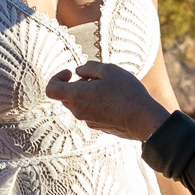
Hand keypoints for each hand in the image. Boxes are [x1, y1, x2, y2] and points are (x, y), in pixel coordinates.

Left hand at [47, 60, 170, 142]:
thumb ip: (88, 67)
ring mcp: (88, 121)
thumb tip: (78, 72)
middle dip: (75, 84)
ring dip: (87, 94)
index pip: (51, 89)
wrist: (144, 120)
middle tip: (95, 79)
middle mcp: (78, 111)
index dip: (57, 77)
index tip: (70, 73)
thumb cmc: (127, 93)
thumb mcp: (109, 70)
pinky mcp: (98, 126)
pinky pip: (90, 112)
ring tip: (108, 88)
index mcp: (77, 96)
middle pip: (65, 96)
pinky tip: (114, 100)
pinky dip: (96, 103)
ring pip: (78, 104)